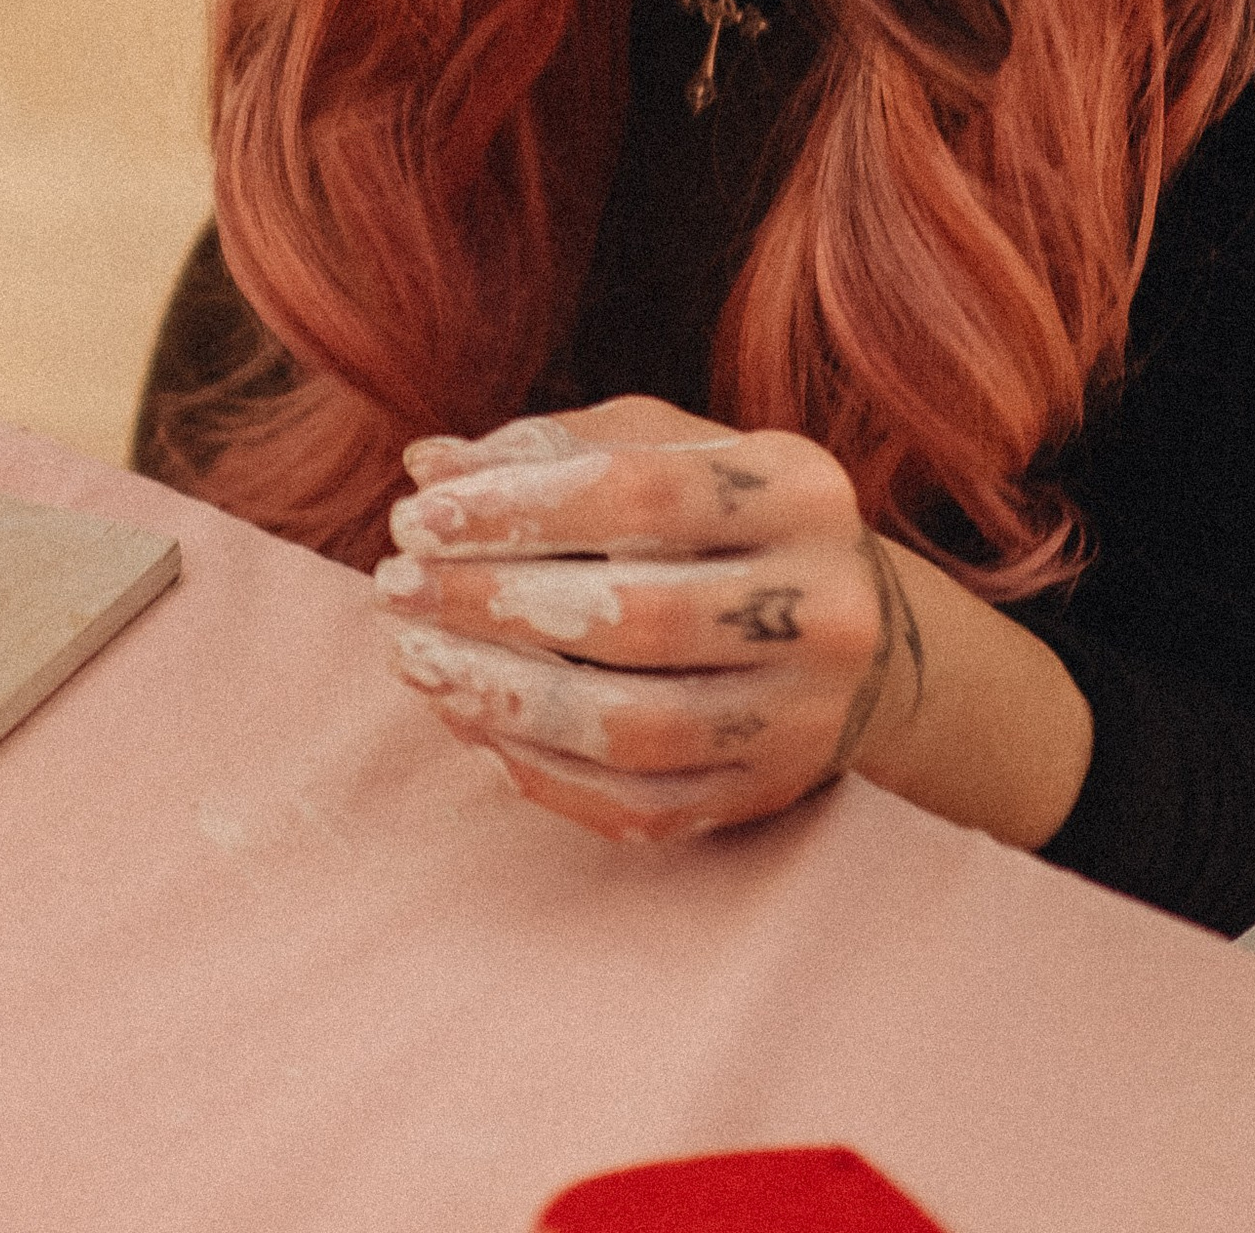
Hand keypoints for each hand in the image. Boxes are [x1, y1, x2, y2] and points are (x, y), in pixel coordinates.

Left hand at [375, 394, 922, 845]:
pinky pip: (640, 804)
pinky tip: (472, 722)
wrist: (858, 633)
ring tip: (415, 657)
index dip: (520, 507)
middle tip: (395, 585)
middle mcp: (824, 609)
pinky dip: (542, 770)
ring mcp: (801, 717)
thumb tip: (428, 465)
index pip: (645, 495)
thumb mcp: (661, 450)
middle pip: (640, 617)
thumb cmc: (722, 518)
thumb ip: (550, 450)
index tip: (418, 516)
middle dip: (494, 603)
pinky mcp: (766, 796)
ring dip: (504, 696)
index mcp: (798, 494)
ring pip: (636, 728)